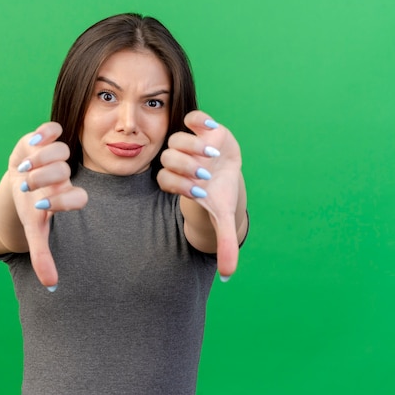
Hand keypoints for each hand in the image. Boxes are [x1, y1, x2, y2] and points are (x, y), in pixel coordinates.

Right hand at [9, 122, 87, 288]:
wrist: (20, 179)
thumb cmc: (30, 205)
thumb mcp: (34, 230)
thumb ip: (43, 256)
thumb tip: (52, 286)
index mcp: (65, 196)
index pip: (77, 198)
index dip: (60, 201)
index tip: (40, 206)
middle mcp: (64, 176)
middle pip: (63, 173)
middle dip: (42, 179)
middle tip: (28, 183)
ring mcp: (56, 156)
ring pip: (60, 151)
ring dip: (39, 158)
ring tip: (26, 166)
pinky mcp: (45, 138)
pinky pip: (52, 129)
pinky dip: (42, 134)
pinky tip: (32, 144)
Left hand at [157, 110, 243, 278]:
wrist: (228, 172)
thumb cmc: (220, 195)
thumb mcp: (224, 219)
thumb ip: (225, 244)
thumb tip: (229, 276)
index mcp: (178, 181)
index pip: (166, 180)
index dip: (180, 186)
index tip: (200, 192)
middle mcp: (179, 162)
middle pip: (168, 159)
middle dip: (187, 167)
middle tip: (205, 173)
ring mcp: (189, 143)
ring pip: (176, 140)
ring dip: (194, 147)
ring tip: (212, 155)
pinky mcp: (202, 127)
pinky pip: (192, 118)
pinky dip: (200, 122)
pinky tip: (212, 131)